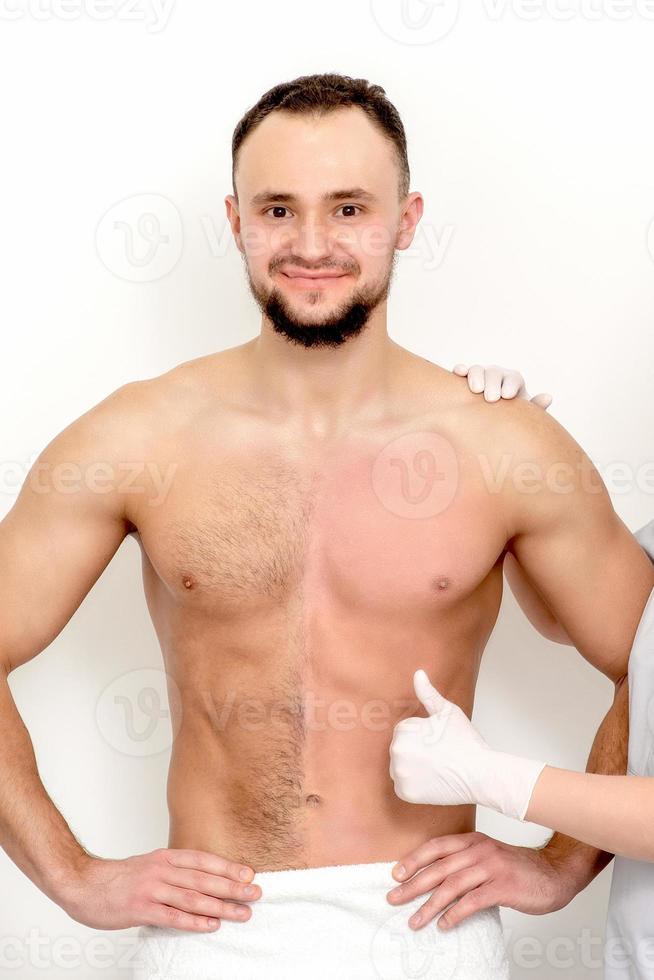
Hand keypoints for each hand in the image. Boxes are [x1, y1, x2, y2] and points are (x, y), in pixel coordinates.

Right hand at [60, 849, 261, 931]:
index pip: (203, 860)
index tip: (249, 873)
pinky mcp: (141, 909)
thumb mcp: (150, 865)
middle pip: (204, 878)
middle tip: (255, 893)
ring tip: (242, 913)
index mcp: (165, 857)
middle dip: (232, 886)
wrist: (83, 883)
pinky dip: (194, 921)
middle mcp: (161, 870)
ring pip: (193, 897)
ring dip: (221, 906)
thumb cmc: (118, 878)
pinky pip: (173, 916)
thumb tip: (203, 878)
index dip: (227, 866)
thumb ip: (174, 870)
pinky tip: (211, 925)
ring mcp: (151, 889)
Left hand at [386, 831, 575, 930]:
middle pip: (439, 867)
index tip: (395, 874)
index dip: (414, 859)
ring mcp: (491, 867)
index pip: (436, 847)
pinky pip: (472, 902)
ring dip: (429, 906)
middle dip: (413, 884)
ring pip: (452, 886)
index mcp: (473, 840)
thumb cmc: (517, 868)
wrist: (553, 873)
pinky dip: (455, 914)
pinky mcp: (503, 886)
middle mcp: (479, 850)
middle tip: (394, 899)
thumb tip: (434, 879)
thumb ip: (465, 861)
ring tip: (415, 921)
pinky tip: (444, 925)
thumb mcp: (488, 856)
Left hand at [389, 669, 546, 819]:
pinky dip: (416, 786)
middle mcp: (396, 753)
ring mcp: (400, 774)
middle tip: (440, 755)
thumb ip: (428, 693)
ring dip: (415, 768)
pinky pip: (404, 787)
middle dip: (417, 751)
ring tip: (437, 768)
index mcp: (402, 731)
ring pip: (401, 768)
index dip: (423, 736)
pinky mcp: (406, 793)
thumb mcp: (447, 711)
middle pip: (401, 750)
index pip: (404, 732)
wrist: (481, 773)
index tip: (439, 741)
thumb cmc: (466, 741)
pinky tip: (433, 781)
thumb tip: (418, 673)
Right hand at [452, 363, 552, 409]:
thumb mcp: (524, 414)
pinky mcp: (464, 380)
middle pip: (494, 373)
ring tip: (476, 390)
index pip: (513, 378)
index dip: (510, 385)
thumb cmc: (512, 417)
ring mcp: (480, 376)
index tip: (507, 396)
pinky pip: (462, 371)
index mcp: (513, 382)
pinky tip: (459, 373)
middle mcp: (496, 375)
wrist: (493, 421)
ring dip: (476, 377)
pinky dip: (460, 370)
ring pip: (477, 369)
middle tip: (492, 398)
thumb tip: (548, 397)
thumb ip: (535, 407)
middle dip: (493, 383)